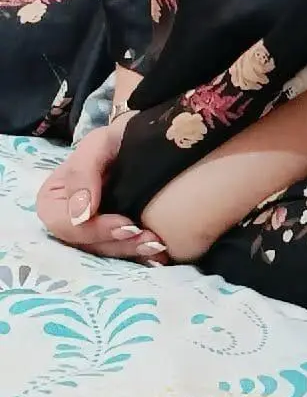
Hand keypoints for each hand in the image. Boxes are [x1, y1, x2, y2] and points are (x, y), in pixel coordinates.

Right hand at [35, 119, 168, 264]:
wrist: (150, 144)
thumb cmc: (119, 139)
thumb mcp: (100, 143)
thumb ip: (83, 171)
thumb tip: (80, 214)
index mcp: (56, 197)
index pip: (62, 224)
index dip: (90, 229)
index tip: (124, 223)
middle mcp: (71, 219)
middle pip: (85, 245)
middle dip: (117, 244)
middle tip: (149, 237)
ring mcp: (94, 232)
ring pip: (106, 253)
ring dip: (132, 251)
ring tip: (158, 243)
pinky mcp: (116, 239)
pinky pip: (124, 255)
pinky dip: (142, 257)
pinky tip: (161, 255)